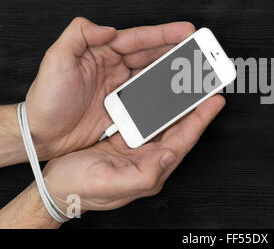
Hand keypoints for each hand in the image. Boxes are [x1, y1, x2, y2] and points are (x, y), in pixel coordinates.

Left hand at [25, 17, 194, 159]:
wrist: (42, 134)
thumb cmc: (46, 99)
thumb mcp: (56, 59)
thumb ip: (79, 35)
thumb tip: (107, 28)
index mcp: (102, 52)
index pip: (138, 38)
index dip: (164, 34)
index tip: (185, 31)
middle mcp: (115, 68)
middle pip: (153, 55)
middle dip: (178, 51)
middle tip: (200, 50)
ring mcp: (121, 88)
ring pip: (155, 75)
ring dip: (175, 73)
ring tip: (195, 72)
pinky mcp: (124, 107)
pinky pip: (150, 97)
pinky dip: (166, 95)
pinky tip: (178, 96)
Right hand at [43, 95, 224, 210]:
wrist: (57, 188)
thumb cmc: (79, 189)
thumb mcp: (110, 184)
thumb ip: (144, 174)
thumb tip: (169, 156)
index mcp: (152, 169)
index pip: (184, 140)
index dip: (201, 119)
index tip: (216, 100)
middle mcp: (150, 158)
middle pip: (181, 128)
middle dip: (197, 107)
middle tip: (208, 85)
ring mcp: (140, 147)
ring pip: (167, 121)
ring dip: (180, 103)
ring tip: (191, 84)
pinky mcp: (128, 139)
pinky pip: (150, 118)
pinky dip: (159, 105)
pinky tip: (164, 92)